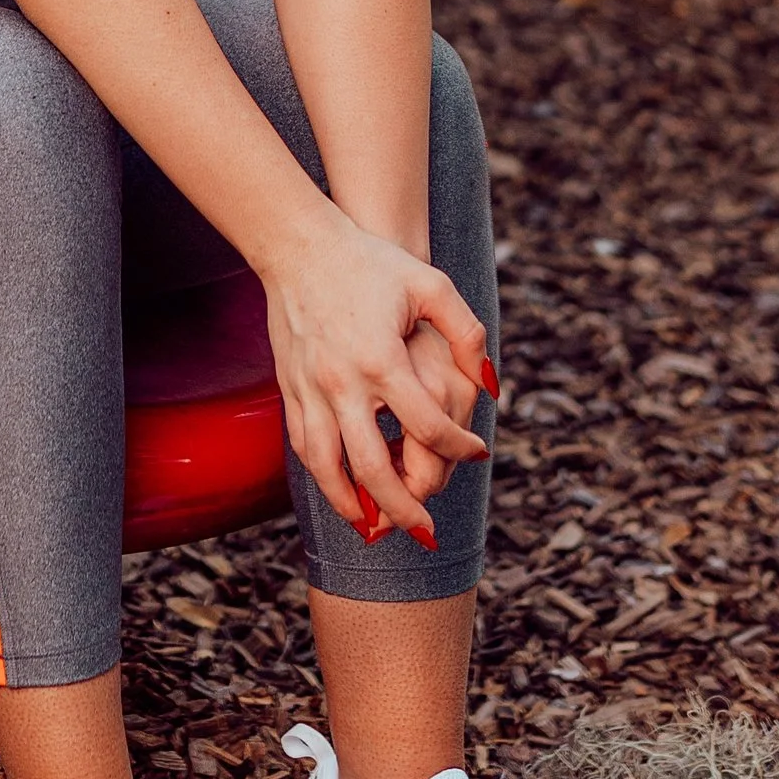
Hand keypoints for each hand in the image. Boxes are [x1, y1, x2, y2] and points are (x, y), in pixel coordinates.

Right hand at [260, 208, 491, 544]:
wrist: (300, 245)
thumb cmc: (371, 261)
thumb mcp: (431, 285)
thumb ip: (467, 333)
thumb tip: (489, 386)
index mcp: (383, 360)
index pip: (428, 426)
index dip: (460, 447)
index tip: (477, 452)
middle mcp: (343, 383)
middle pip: (375, 468)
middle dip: (404, 508)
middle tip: (427, 533)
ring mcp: (311, 388)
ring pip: (329, 468)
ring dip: (354, 506)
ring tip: (376, 530)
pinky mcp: (289, 387)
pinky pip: (304, 446)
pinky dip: (322, 477)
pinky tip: (341, 491)